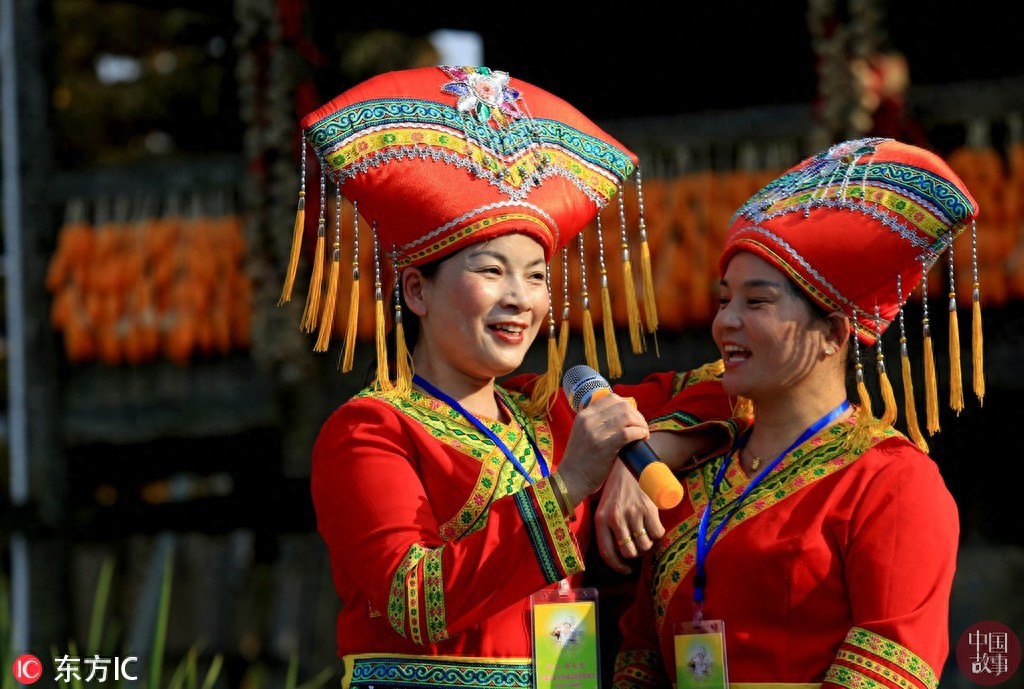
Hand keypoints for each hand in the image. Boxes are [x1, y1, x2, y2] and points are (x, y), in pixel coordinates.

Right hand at [556, 392, 648, 507]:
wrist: (570, 479)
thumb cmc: (580, 459)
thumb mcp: (583, 433)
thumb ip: (597, 423)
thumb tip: (622, 417)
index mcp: (584, 415)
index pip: (611, 398)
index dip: (627, 405)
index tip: (633, 416)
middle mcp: (589, 420)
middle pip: (622, 406)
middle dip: (637, 414)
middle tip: (641, 427)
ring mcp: (596, 433)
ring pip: (627, 417)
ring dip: (641, 424)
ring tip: (644, 433)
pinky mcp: (604, 447)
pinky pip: (628, 433)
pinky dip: (639, 433)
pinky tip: (643, 437)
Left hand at [592, 461, 664, 573]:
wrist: (630, 463)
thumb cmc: (617, 488)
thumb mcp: (603, 505)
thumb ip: (606, 526)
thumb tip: (616, 553)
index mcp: (601, 519)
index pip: (607, 552)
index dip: (617, 566)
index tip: (625, 570)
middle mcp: (615, 518)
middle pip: (629, 552)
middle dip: (635, 554)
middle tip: (637, 547)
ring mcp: (632, 514)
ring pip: (644, 545)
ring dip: (647, 544)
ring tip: (645, 535)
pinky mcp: (648, 509)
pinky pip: (657, 533)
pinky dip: (658, 534)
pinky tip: (654, 527)